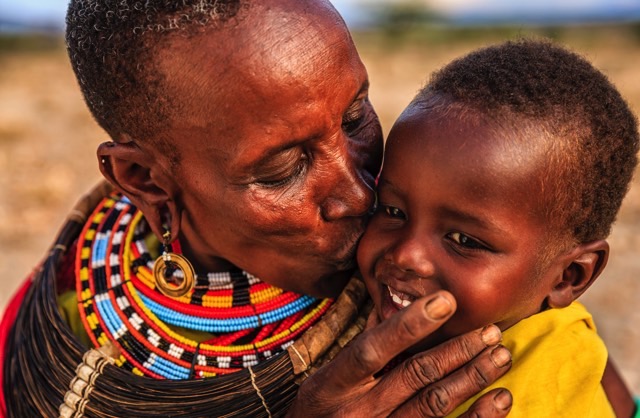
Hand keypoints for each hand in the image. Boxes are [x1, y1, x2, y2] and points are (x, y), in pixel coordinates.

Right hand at [287, 291, 511, 416]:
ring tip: (500, 356)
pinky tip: (499, 400)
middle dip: (458, 351)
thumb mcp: (327, 377)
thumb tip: (398, 311)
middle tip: (490, 331)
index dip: (409, 325)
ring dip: (472, 378)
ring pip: (435, 405)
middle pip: (415, 376)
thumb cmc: (321, 409)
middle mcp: (358, 411)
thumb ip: (362, 349)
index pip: (374, 349)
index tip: (445, 301)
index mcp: (335, 384)